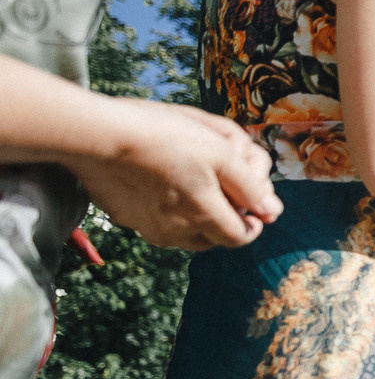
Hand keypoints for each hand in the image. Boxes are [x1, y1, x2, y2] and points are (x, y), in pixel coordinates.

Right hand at [71, 101, 280, 249]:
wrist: (99, 136)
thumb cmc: (166, 139)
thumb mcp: (221, 154)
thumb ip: (249, 186)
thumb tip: (271, 212)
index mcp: (204, 215)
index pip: (239, 237)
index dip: (253, 224)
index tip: (253, 207)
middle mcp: (175, 230)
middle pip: (212, 241)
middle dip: (225, 225)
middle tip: (227, 199)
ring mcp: (146, 227)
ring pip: (182, 237)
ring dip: (197, 223)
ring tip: (197, 195)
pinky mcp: (124, 217)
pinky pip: (154, 225)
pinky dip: (166, 215)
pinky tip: (162, 189)